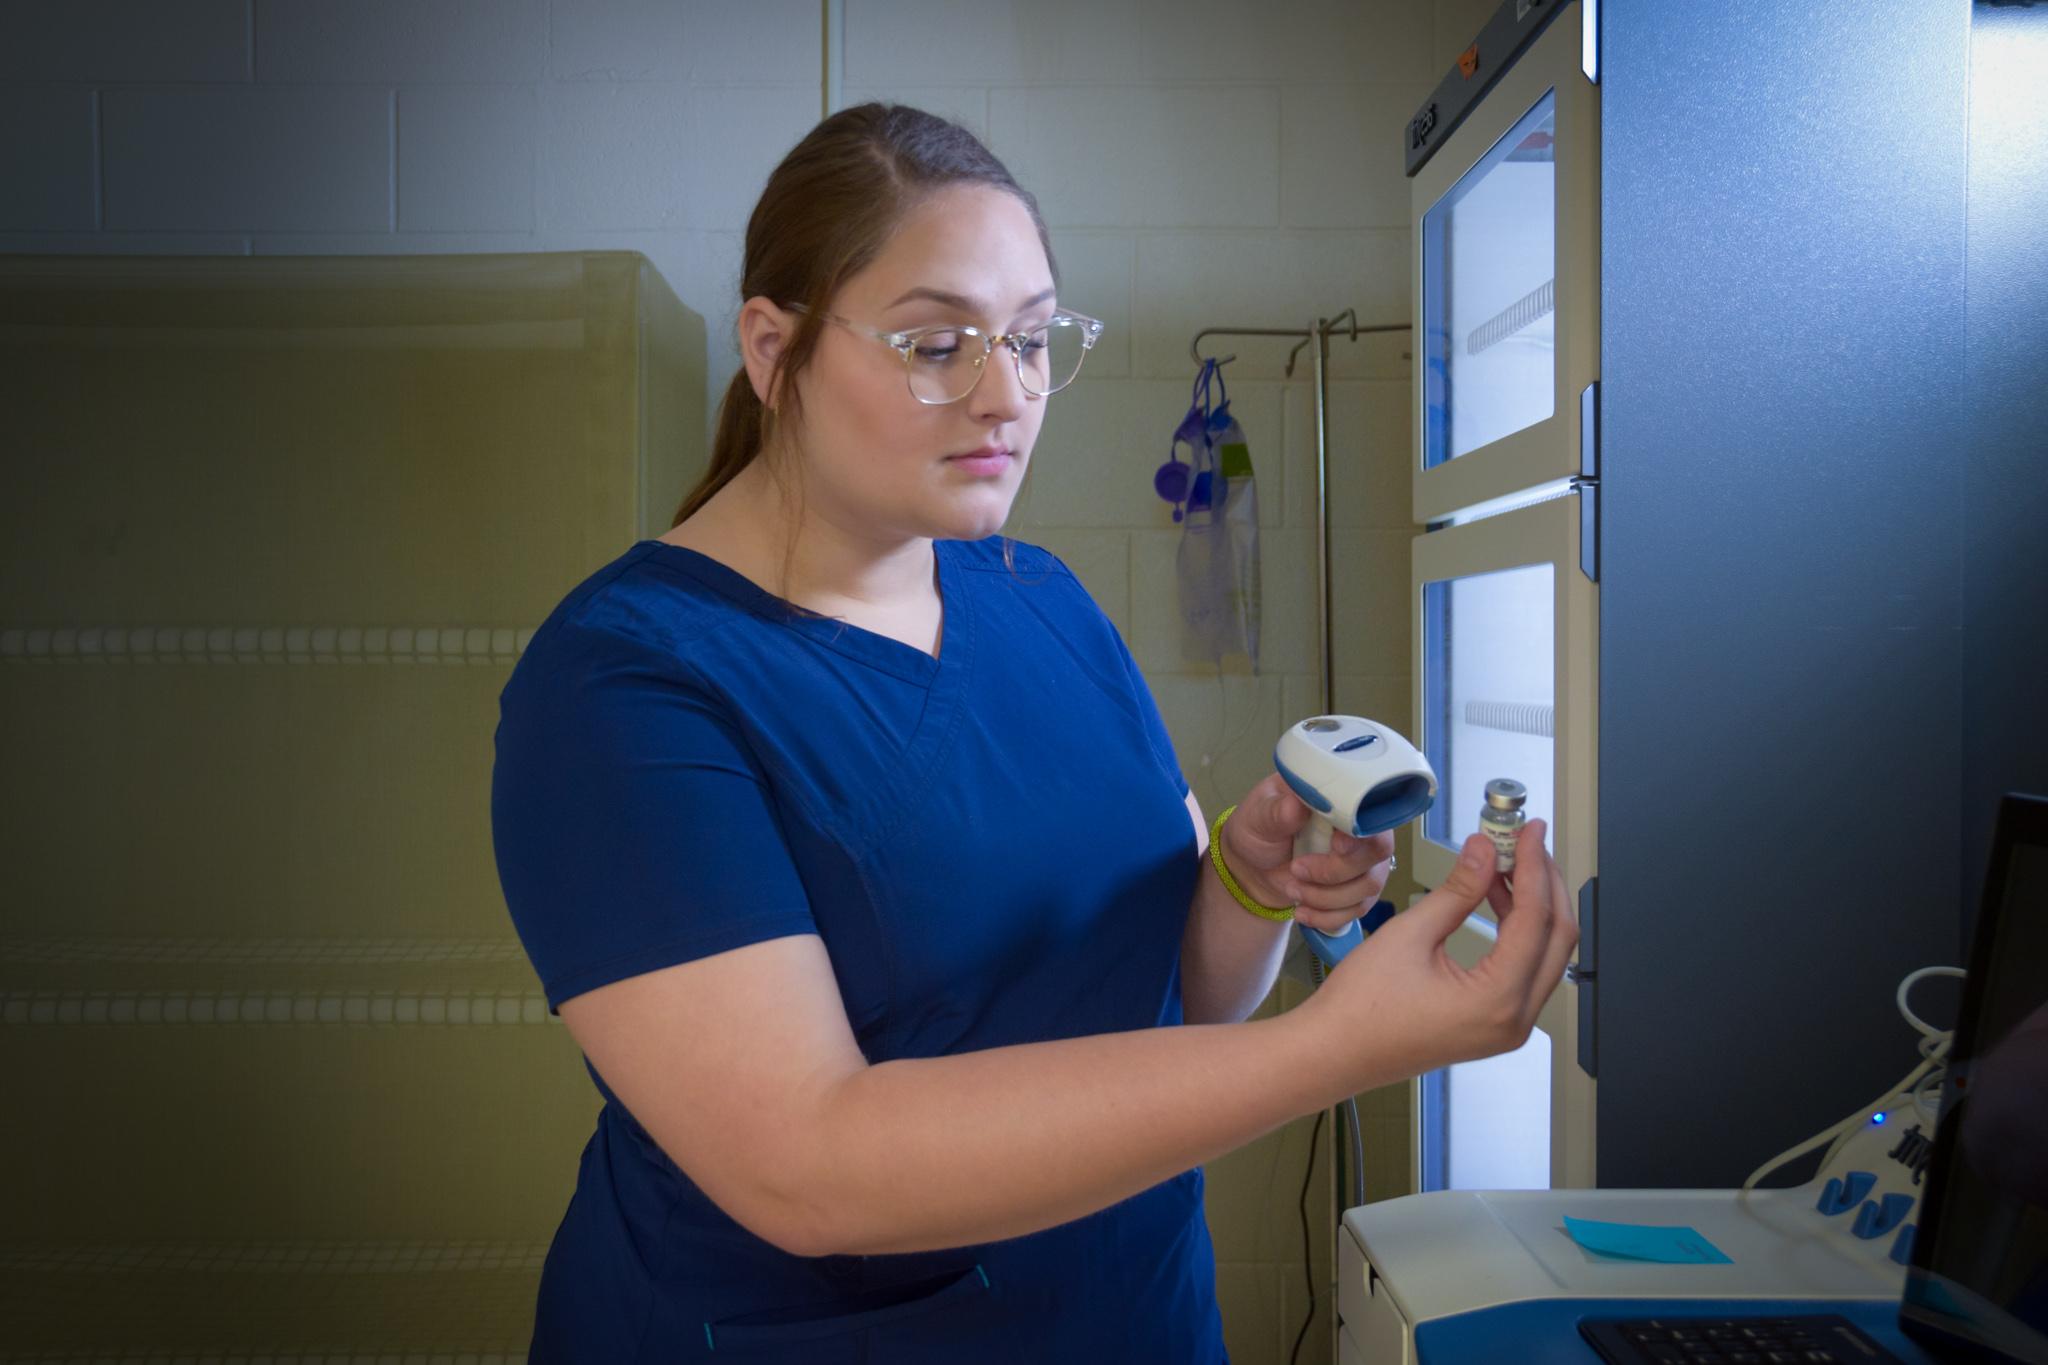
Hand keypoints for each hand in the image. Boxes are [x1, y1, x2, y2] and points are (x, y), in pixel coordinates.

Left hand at [1221, 773, 1396, 935]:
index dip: (1360, 833)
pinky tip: (1302, 911)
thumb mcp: (1258, 816)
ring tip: (1292, 888)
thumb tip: (1297, 805)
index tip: (1336, 847)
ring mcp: (1365, 859)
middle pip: (1377, 852)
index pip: (1370, 812)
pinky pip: (1358, 909)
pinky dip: (1327, 916)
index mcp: (1340, 796)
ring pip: (1369, 885)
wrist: (1255, 866)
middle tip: (1296, 869)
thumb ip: (1277, 811)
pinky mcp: (1360, 888)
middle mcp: (1361, 826)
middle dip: (1335, 871)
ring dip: (1326, 896)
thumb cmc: (1259, 829)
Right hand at [1300, 819, 1578, 1094]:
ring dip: (1534, 906)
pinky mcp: (1495, 1025)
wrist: (1334, 1052)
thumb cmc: (1361, 1005)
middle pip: (1557, 938)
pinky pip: (1524, 971)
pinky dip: (1518, 931)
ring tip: (1506, 863)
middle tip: (1524, 842)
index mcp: (1497, 1000)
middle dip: (1545, 883)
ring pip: (1545, 954)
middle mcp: (1515, 1020)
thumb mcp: (1410, 934)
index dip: (1534, 866)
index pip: (1535, 919)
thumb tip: (1484, 850)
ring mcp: (1508, 1027)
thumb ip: (1457, 890)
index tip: (1529, 830)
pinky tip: (1496, 899)